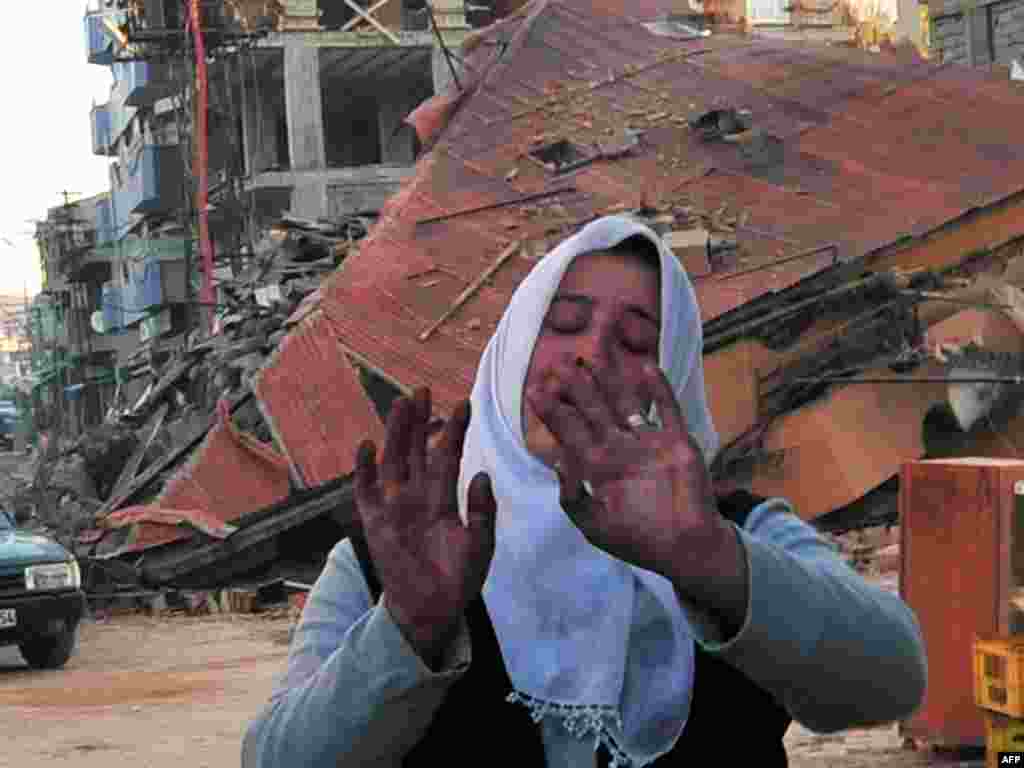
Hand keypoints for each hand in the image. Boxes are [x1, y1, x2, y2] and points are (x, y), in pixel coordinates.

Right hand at [354, 388, 496, 668]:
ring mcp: (394, 507)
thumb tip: (481, 475)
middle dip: (419, 420)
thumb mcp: (481, 545)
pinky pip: (366, 491)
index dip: (455, 431)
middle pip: (416, 450)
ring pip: (393, 461)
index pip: (448, 456)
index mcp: (443, 498)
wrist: (432, 611)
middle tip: (422, 389)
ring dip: (395, 433)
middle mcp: (417, 496)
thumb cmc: (458, 578)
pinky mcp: (375, 522)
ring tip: (400, 404)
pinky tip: (367, 445)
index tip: (464, 404)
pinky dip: (364, 470)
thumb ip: (483, 512)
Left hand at [526, 358, 744, 608]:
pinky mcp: (676, 441)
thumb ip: (573, 496)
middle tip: (558, 362)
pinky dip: (659, 390)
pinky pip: (667, 410)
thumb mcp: (595, 526)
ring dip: (611, 379)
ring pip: (625, 402)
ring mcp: (647, 442)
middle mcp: (618, 448)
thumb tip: (556, 464)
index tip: (534, 389)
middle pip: (593, 409)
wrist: (686, 547)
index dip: (552, 410)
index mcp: (596, 466)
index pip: (568, 431)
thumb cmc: (638, 539)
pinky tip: (647, 368)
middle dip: (575, 386)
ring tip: (595, 353)